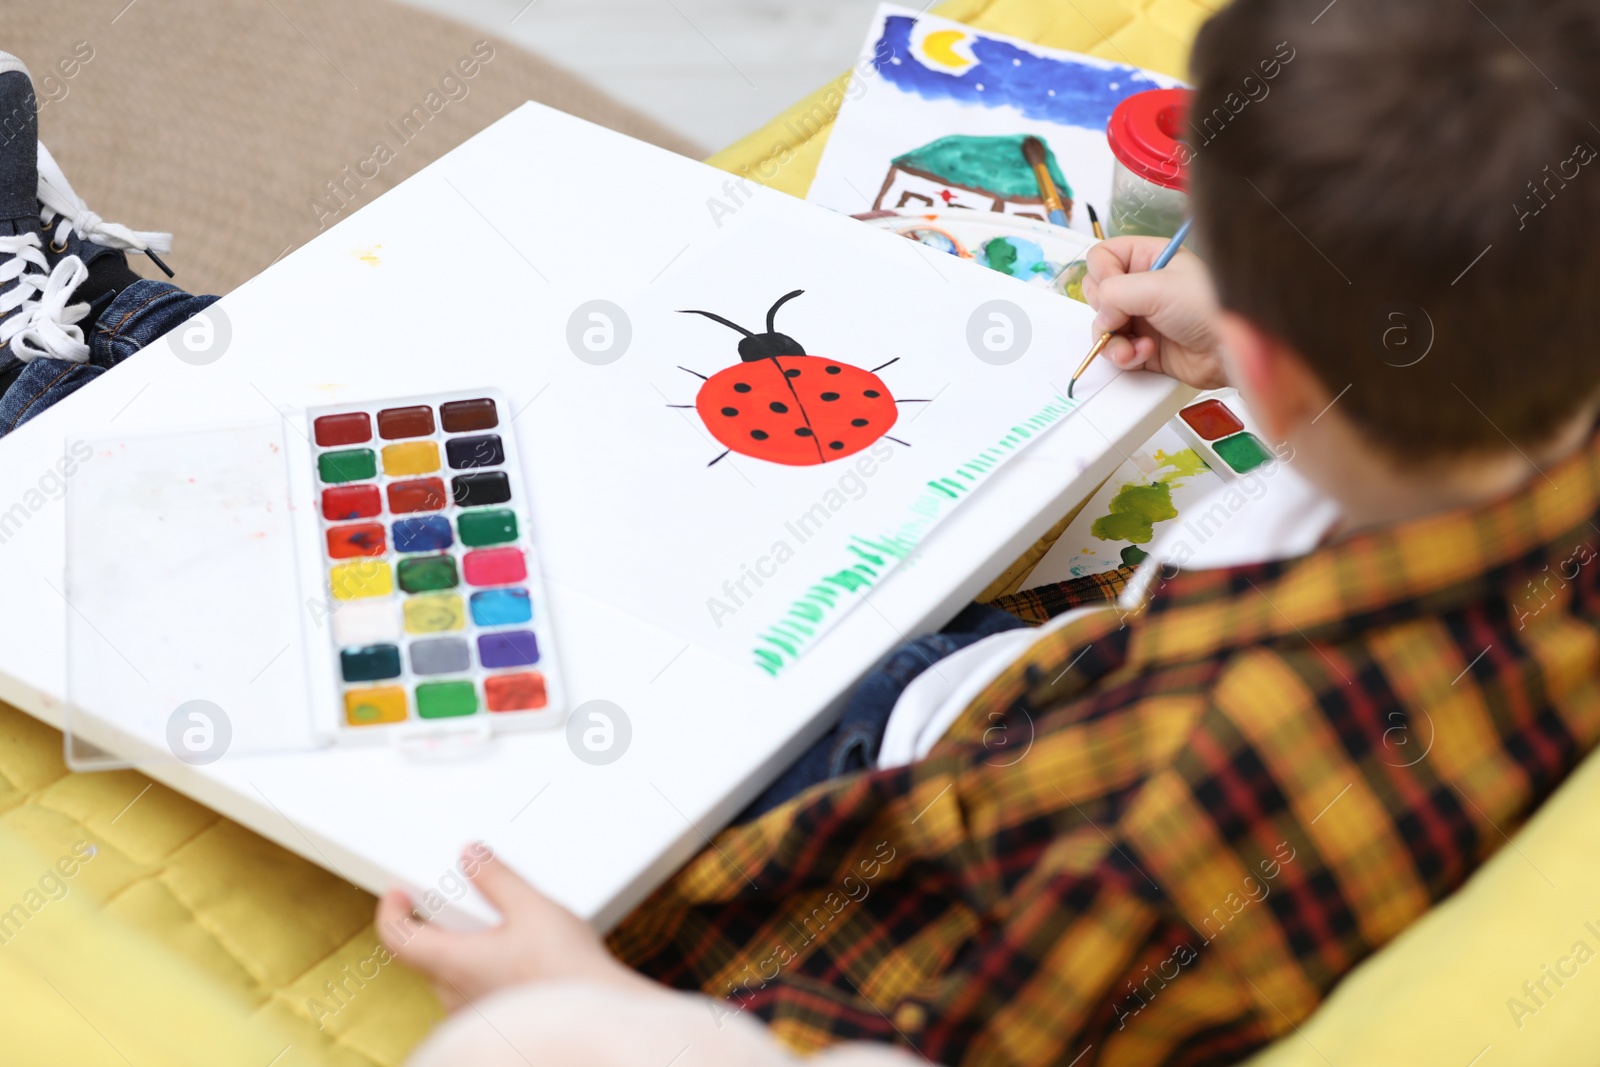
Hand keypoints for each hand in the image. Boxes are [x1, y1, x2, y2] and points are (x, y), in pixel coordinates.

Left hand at [377, 844, 651, 1010]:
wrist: (594, 1015)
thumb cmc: (565, 972)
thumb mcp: (533, 907)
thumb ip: (498, 878)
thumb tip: (473, 858)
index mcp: (453, 962)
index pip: (398, 938)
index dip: (391, 911)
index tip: (397, 893)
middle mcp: (455, 993)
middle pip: (426, 955)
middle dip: (438, 925)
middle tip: (458, 902)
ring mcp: (474, 1012)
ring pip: (452, 975)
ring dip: (464, 950)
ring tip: (499, 929)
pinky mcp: (496, 1022)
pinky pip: (475, 992)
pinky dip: (484, 971)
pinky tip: (518, 959)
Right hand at [1081, 236, 1226, 389]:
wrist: (1231, 350)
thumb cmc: (1209, 308)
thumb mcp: (1158, 288)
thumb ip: (1115, 292)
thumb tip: (1100, 313)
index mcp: (1150, 259)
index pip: (1103, 256)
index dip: (1102, 273)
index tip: (1113, 290)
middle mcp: (1144, 287)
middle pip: (1097, 293)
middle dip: (1104, 310)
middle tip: (1122, 316)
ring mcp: (1143, 318)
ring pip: (1103, 325)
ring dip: (1112, 339)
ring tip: (1134, 345)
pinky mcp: (1145, 346)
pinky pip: (1116, 350)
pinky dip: (1123, 355)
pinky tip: (1143, 354)